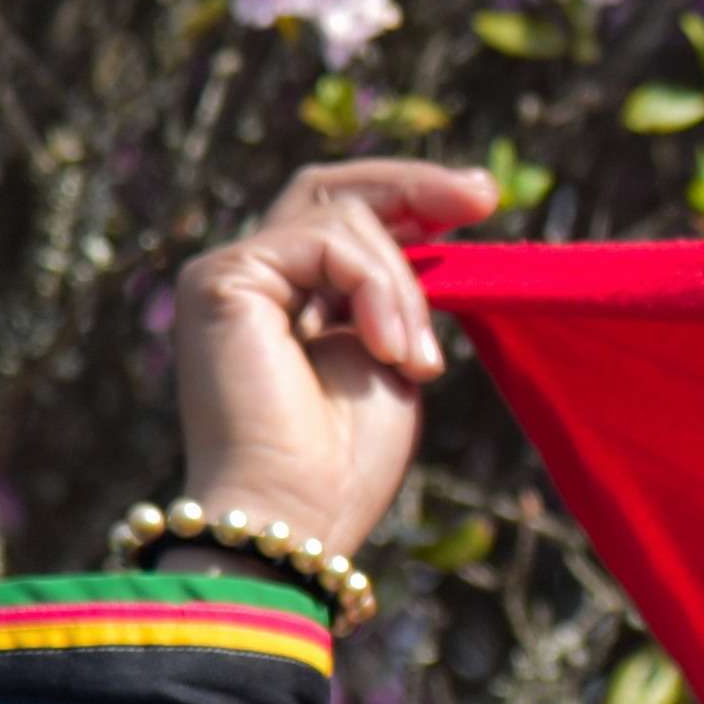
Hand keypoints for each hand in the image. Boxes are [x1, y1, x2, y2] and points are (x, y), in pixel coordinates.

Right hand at [167, 161, 497, 560]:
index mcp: (289, 299)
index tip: (481, 201)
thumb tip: (434, 234)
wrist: (294, 518)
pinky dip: (376, 288)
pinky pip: (325, 240)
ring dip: (402, 285)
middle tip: (483, 195)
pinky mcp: (220, 280)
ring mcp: (229, 275)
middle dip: (413, 185)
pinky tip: (391, 352)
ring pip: (343, 216)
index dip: (411, 198)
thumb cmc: (344, 462)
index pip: (343, 216)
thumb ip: (397, 296)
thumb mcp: (393, 354)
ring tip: (417, 362)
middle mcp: (251, 280)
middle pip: (330, 189)